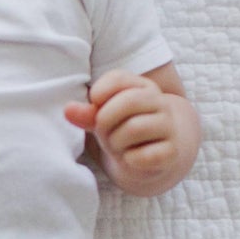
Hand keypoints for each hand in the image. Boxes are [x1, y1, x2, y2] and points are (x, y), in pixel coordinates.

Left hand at [64, 70, 180, 186]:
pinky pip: (145, 155)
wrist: (155, 156)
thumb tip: (68, 110)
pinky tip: (130, 158)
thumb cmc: (124, 130)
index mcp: (143, 87)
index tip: (95, 106)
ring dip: (116, 142)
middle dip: (105, 120)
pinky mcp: (171, 152)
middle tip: (102, 131)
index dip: (99, 93)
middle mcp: (161, 102)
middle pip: (129, 101)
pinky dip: (130, 160)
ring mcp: (169, 126)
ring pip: (135, 128)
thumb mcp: (104, 118)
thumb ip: (87, 113)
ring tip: (116, 145)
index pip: (119, 78)